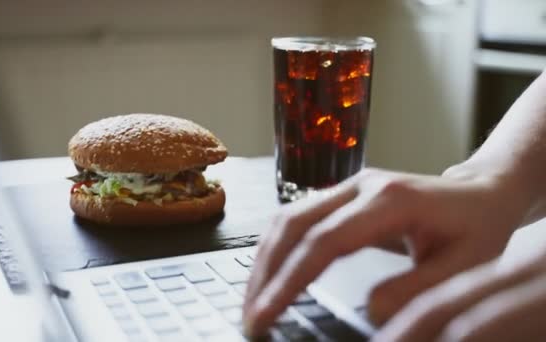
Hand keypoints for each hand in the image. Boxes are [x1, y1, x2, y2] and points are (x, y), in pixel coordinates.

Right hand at [243, 167, 526, 335]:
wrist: (479, 194)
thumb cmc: (476, 228)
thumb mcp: (464, 267)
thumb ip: (417, 290)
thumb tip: (369, 311)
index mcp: (390, 201)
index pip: (324, 241)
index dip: (290, 280)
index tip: (266, 314)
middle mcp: (360, 186)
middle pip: (294, 224)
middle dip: (265, 271)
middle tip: (251, 315)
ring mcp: (348, 186)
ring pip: (288, 217)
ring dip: (264, 259)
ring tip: (253, 299)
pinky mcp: (341, 196)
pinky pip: (297, 218)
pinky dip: (277, 248)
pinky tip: (270, 273)